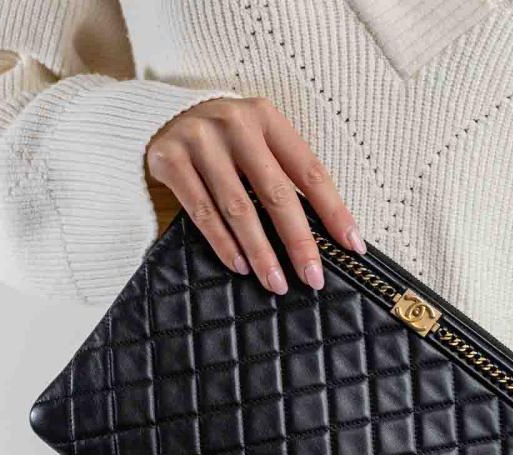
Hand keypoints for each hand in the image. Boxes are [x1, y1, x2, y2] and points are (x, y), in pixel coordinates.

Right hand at [145, 96, 365, 294]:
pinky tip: (240, 266)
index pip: (310, 171)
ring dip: (261, 252)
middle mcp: (236, 124)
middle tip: (313, 278)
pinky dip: (223, 243)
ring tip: (276, 283)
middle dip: (299, 242)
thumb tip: (318, 235)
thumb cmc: (223, 139)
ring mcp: (200, 140)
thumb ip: (282, 175)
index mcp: (268, 118)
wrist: (158, 114)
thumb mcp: (257, 141)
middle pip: (277, 194)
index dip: (334, 211)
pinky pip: (201, 211)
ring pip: (239, 208)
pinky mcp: (168, 159)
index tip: (353, 245)